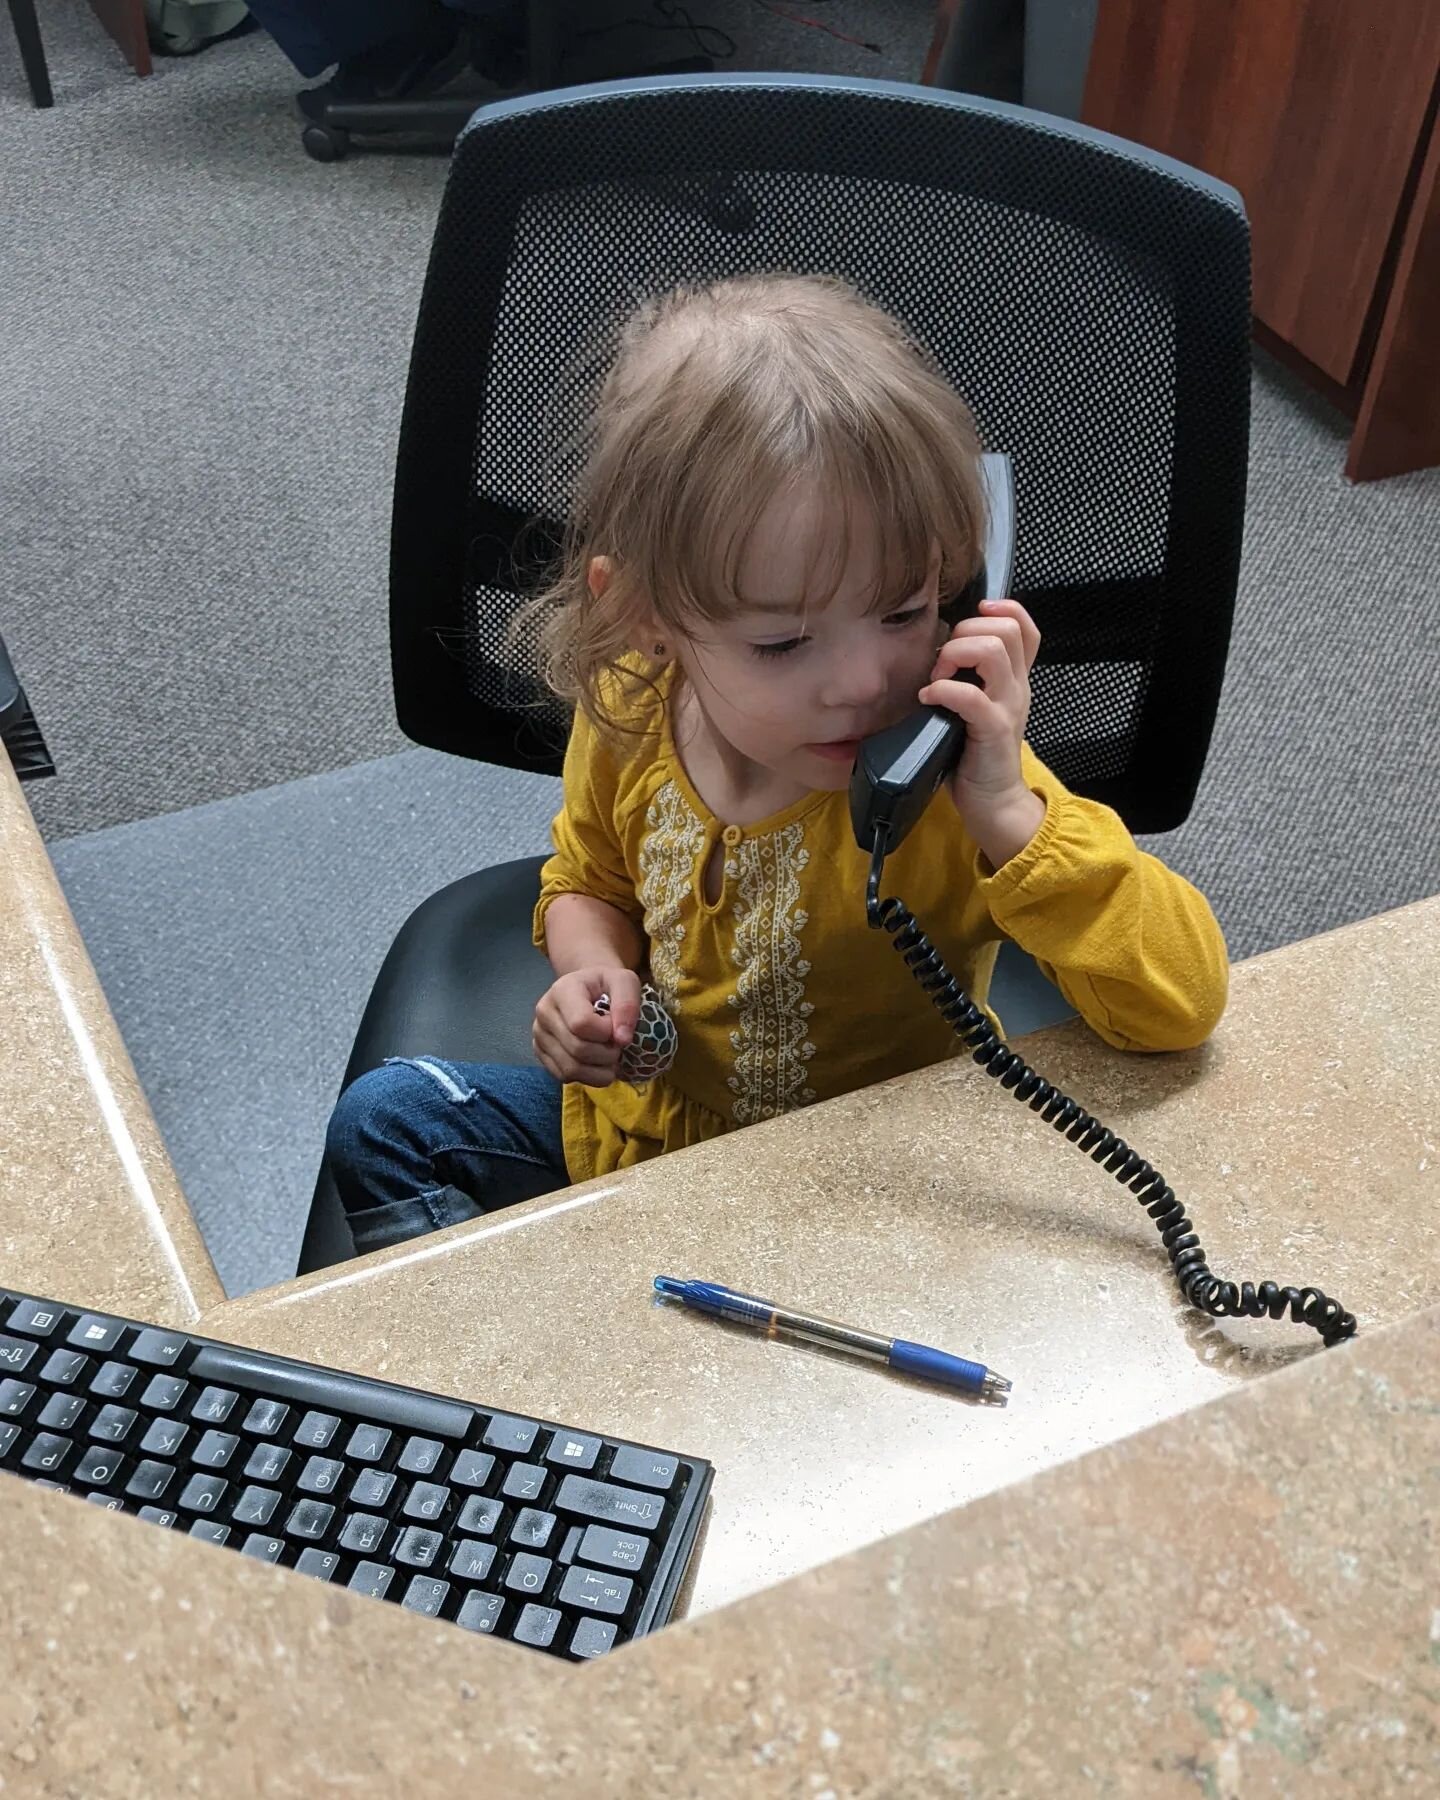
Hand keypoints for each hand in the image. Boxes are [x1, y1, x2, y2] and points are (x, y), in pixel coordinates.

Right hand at [532, 966, 642, 1086]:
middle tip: (617, 1044)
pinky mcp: (540, 1053)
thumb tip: (622, 1040)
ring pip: (570, 1068)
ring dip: (599, 1070)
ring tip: (609, 1056)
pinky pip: (564, 1076)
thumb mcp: (625, 982)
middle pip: (577, 1049)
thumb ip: (627, 1006)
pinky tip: (597, 1064)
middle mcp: (544, 1013)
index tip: (616, 1025)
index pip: (581, 1024)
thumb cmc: (606, 985)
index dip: (606, 1032)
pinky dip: (588, 1077)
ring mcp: (539, 1035)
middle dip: (607, 1053)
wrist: (587, 990)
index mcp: (562, 990)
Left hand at [919, 598, 1046, 864]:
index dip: (1003, 609)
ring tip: (937, 679)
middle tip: (943, 662)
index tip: (973, 618)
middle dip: (966, 631)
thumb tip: (937, 652)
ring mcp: (1008, 706)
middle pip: (1006, 629)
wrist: (994, 803)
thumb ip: (970, 680)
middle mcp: (1017, 687)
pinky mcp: (993, 729)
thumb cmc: (974, 756)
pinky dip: (942, 690)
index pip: (1025, 627)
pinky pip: (969, 695)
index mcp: (1015, 680)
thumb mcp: (977, 709)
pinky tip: (928, 700)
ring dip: (955, 655)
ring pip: (992, 651)